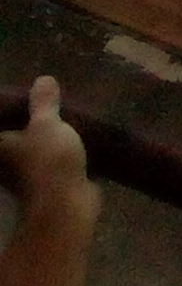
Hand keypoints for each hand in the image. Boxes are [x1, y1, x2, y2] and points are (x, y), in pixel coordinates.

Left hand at [0, 78, 96, 229]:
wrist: (64, 206)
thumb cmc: (48, 160)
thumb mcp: (48, 124)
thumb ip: (44, 103)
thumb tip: (43, 79)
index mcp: (0, 145)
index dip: (7, 114)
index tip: (17, 103)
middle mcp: (5, 162)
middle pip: (10, 141)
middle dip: (21, 129)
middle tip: (39, 110)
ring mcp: (23, 177)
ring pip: (28, 154)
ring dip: (39, 144)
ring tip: (57, 124)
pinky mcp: (44, 187)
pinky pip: (46, 165)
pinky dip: (53, 157)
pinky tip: (69, 147)